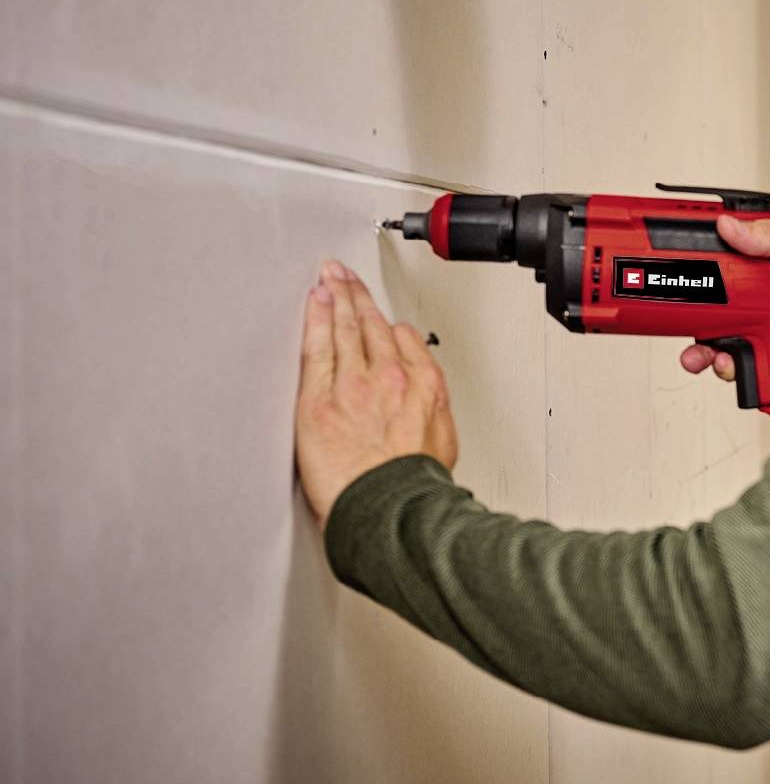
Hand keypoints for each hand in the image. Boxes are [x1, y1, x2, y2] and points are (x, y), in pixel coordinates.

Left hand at [294, 260, 458, 530]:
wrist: (392, 509)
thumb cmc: (415, 485)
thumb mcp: (444, 440)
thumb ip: (432, 409)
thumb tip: (427, 400)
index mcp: (423, 385)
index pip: (403, 339)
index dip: (386, 322)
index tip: (379, 315)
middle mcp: (390, 376)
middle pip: (370, 325)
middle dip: (356, 295)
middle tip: (343, 274)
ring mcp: (353, 384)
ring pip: (343, 328)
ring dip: (335, 295)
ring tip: (327, 277)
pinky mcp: (319, 399)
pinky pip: (315, 347)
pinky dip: (315, 318)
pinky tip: (313, 301)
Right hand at [679, 210, 769, 381]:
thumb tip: (729, 226)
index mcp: (765, 256)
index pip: (718, 260)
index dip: (692, 269)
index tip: (667, 275)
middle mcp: (762, 291)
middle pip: (712, 306)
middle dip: (688, 319)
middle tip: (677, 325)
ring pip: (725, 339)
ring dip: (707, 350)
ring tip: (706, 355)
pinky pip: (752, 363)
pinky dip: (739, 369)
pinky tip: (737, 365)